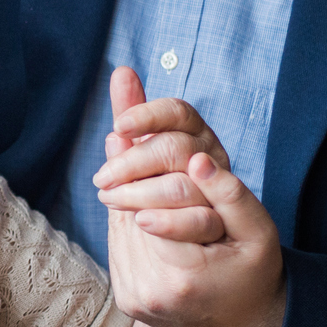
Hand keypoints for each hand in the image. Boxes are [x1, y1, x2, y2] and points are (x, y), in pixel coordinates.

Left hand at [93, 66, 231, 240]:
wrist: (190, 255)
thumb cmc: (164, 195)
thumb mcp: (147, 155)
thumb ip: (135, 117)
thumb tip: (122, 72)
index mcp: (197, 135)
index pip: (178, 112)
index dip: (147, 115)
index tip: (119, 126)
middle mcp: (214, 159)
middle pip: (176, 147)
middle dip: (133, 162)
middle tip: (101, 179)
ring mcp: (223, 194)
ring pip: (184, 185)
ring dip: (142, 193)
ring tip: (111, 200)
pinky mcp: (224, 228)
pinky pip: (201, 220)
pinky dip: (169, 222)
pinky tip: (141, 221)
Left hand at [107, 152, 287, 326]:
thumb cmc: (255, 273)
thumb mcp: (258, 232)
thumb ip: (230, 193)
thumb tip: (196, 158)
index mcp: (184, 276)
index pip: (151, 209)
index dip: (147, 174)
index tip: (135, 137)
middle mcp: (150, 292)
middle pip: (129, 218)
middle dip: (129, 181)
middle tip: (121, 138)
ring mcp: (134, 299)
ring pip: (119, 231)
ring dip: (123, 199)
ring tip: (128, 170)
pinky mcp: (125, 300)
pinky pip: (118, 248)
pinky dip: (125, 223)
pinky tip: (138, 205)